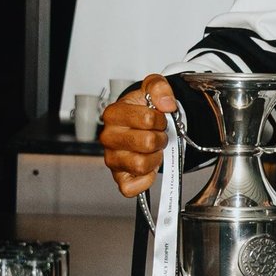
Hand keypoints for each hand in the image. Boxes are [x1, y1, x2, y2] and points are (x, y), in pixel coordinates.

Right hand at [100, 72, 176, 198]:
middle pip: (147, 143)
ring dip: (155, 158)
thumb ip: (159, 88)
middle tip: (157, 136)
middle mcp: (108, 138)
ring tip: (152, 150)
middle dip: (160, 139)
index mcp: (113, 114)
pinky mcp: (118, 177)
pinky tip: (148, 167)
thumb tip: (167, 104)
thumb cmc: (143, 109)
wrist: (141, 124)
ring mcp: (112, 159)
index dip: (160, 120)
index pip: (147, 119)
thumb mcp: (152, 88)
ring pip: (141, 165)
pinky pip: (132, 187)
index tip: (157, 119)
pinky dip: (146, 179)